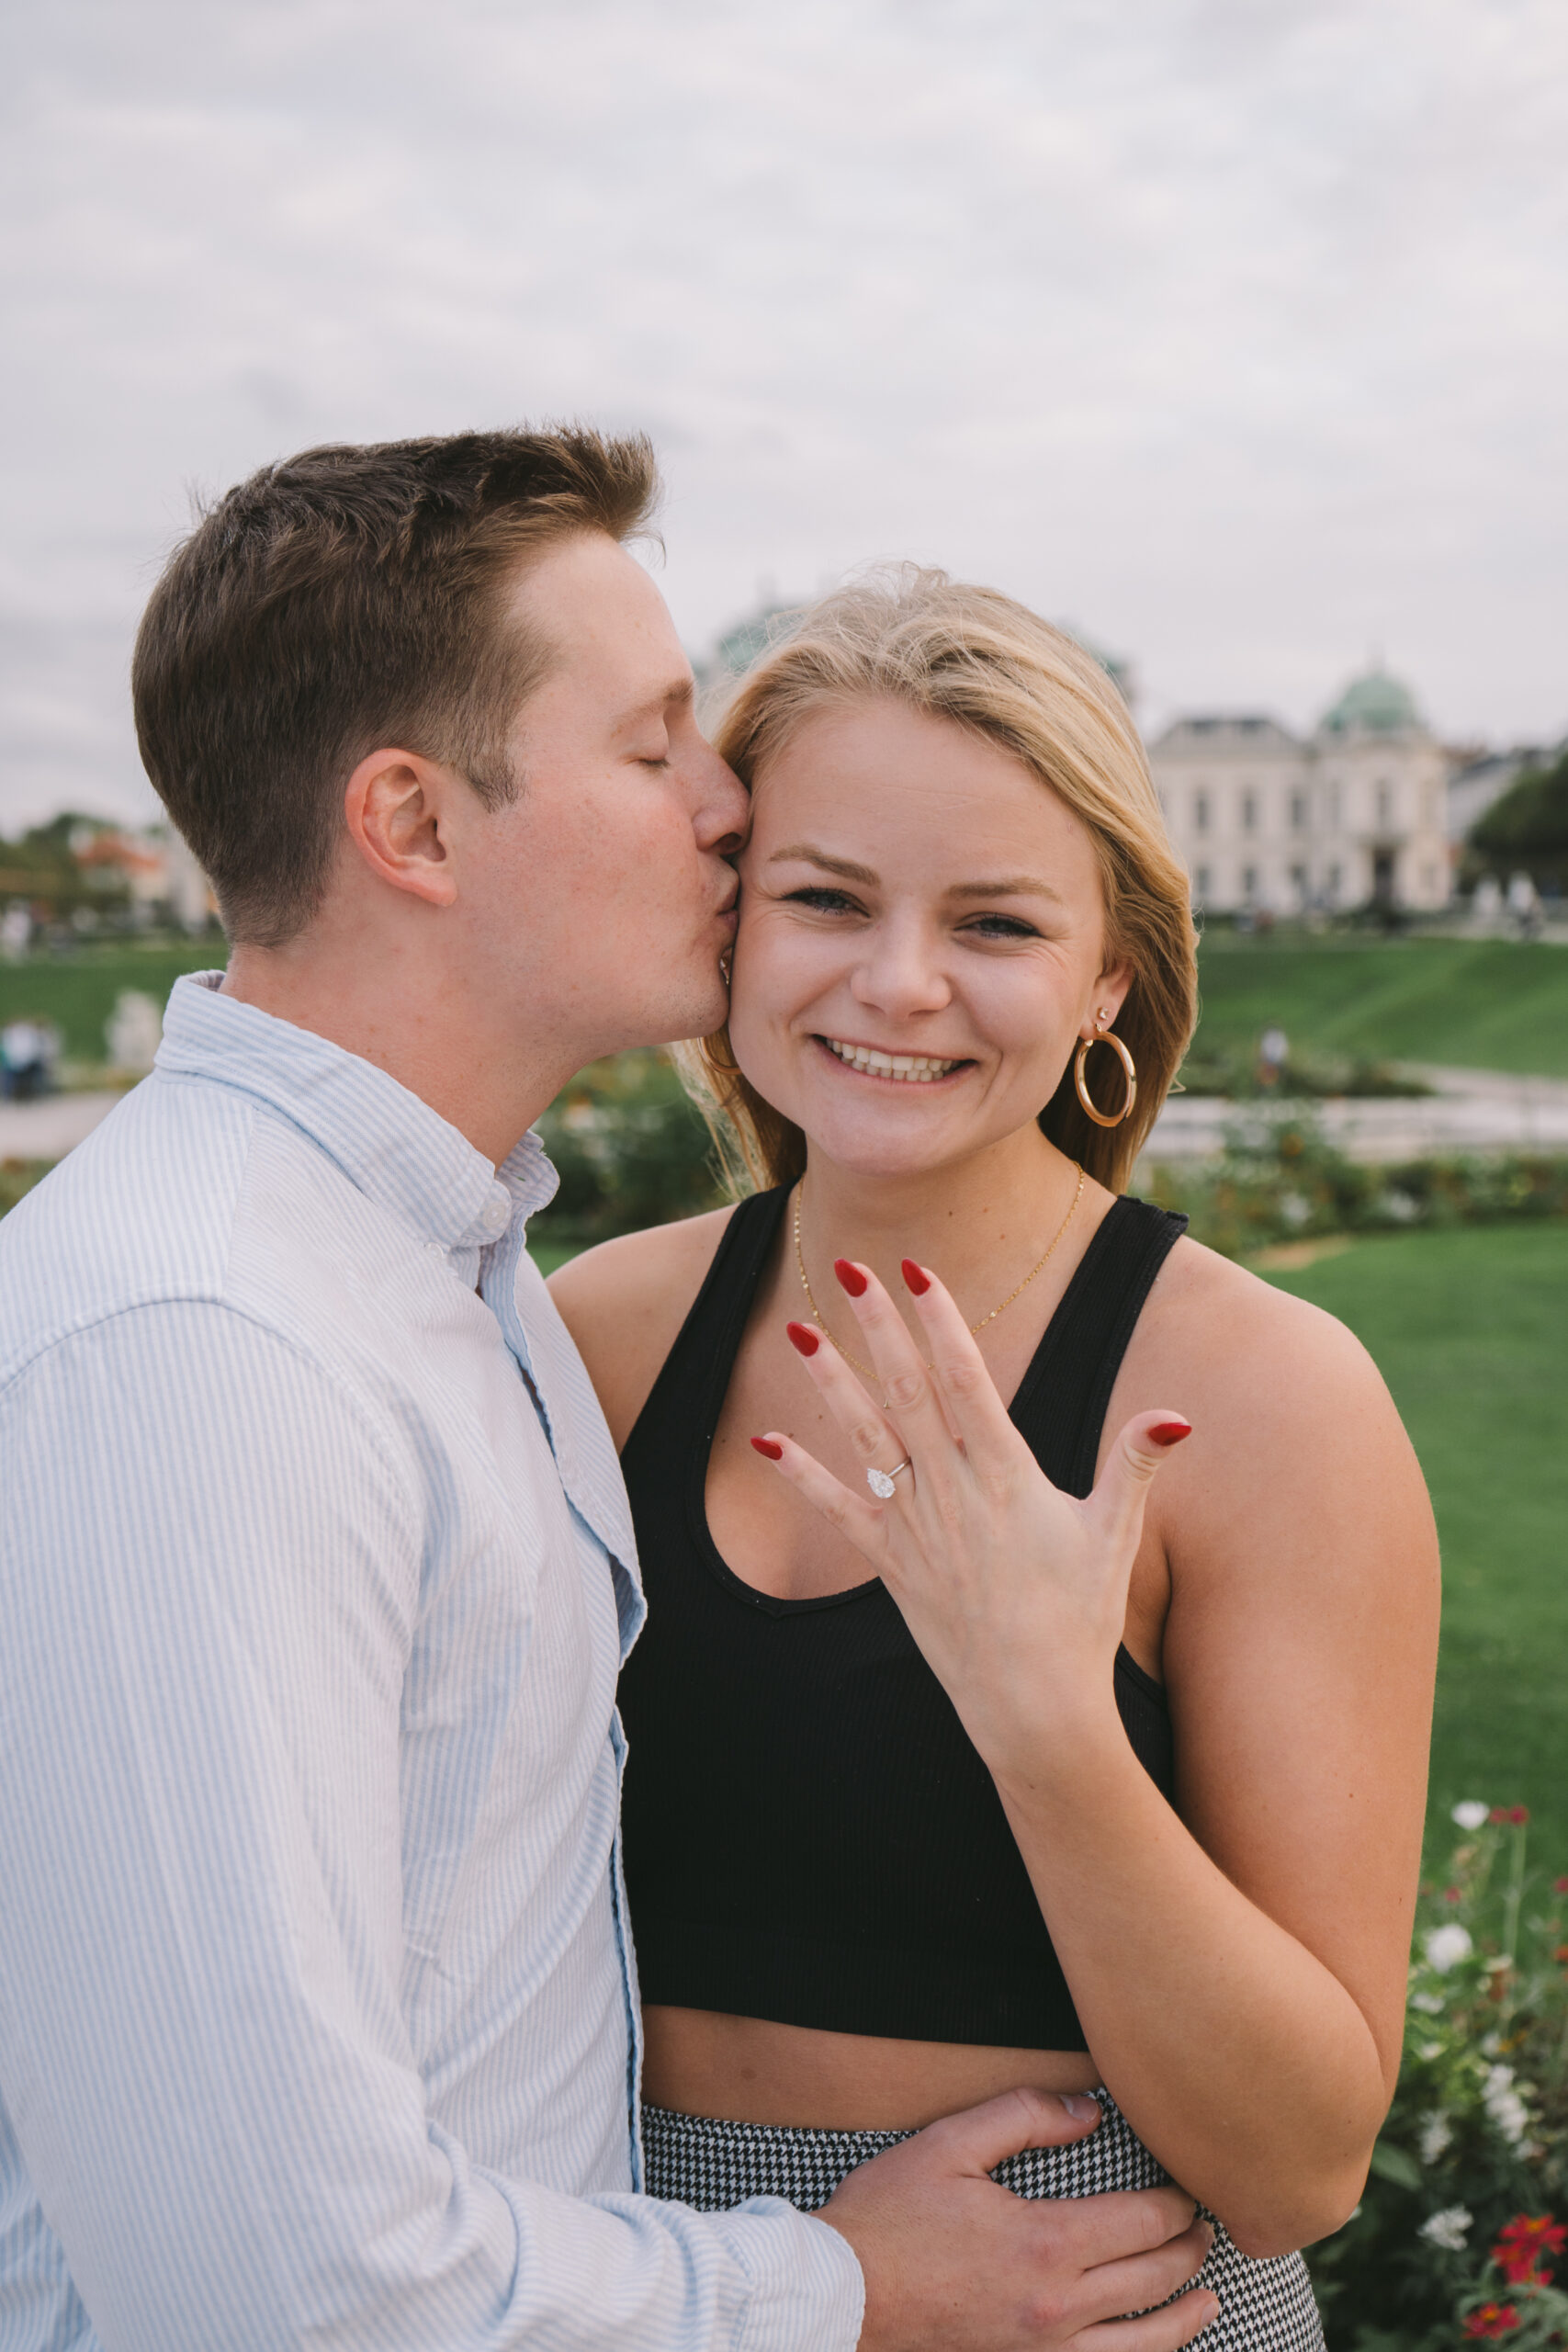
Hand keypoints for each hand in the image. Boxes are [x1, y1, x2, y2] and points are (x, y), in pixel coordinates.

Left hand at [754, 1260, 1189, 1780]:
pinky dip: (801, 1475)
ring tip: (797, 1331)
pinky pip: (838, 1510)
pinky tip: (766, 1441)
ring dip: (830, 1382)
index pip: (966, 1379)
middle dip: (876, 1327)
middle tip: (848, 1267)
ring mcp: (915, 1528)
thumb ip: (1134, 1465)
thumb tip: (1175, 1416)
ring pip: (864, 1438)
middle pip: (906, 1391)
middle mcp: (952, 1493)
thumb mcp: (1115, 1537)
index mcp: (1006, 1476)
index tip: (917, 1271)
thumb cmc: (1081, 1620)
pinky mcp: (890, 1565)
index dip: (939, 1321)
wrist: (1034, 1707)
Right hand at [819, 2087, 1217, 2350]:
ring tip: (1206, 2295)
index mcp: (1046, 2242)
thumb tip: (1088, 2111)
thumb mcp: (949, 2143)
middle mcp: (1058, 2306)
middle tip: (1203, 2226)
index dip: (1177, 2203)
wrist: (842, 2299)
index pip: (1144, 2223)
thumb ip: (1024, 2117)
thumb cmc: (889, 2216)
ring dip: (1184, 2315)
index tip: (1187, 2186)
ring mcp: (1043, 2351)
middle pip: (1154, 2279)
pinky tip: (1148, 2347)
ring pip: (1144, 2344)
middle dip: (1189, 2249)